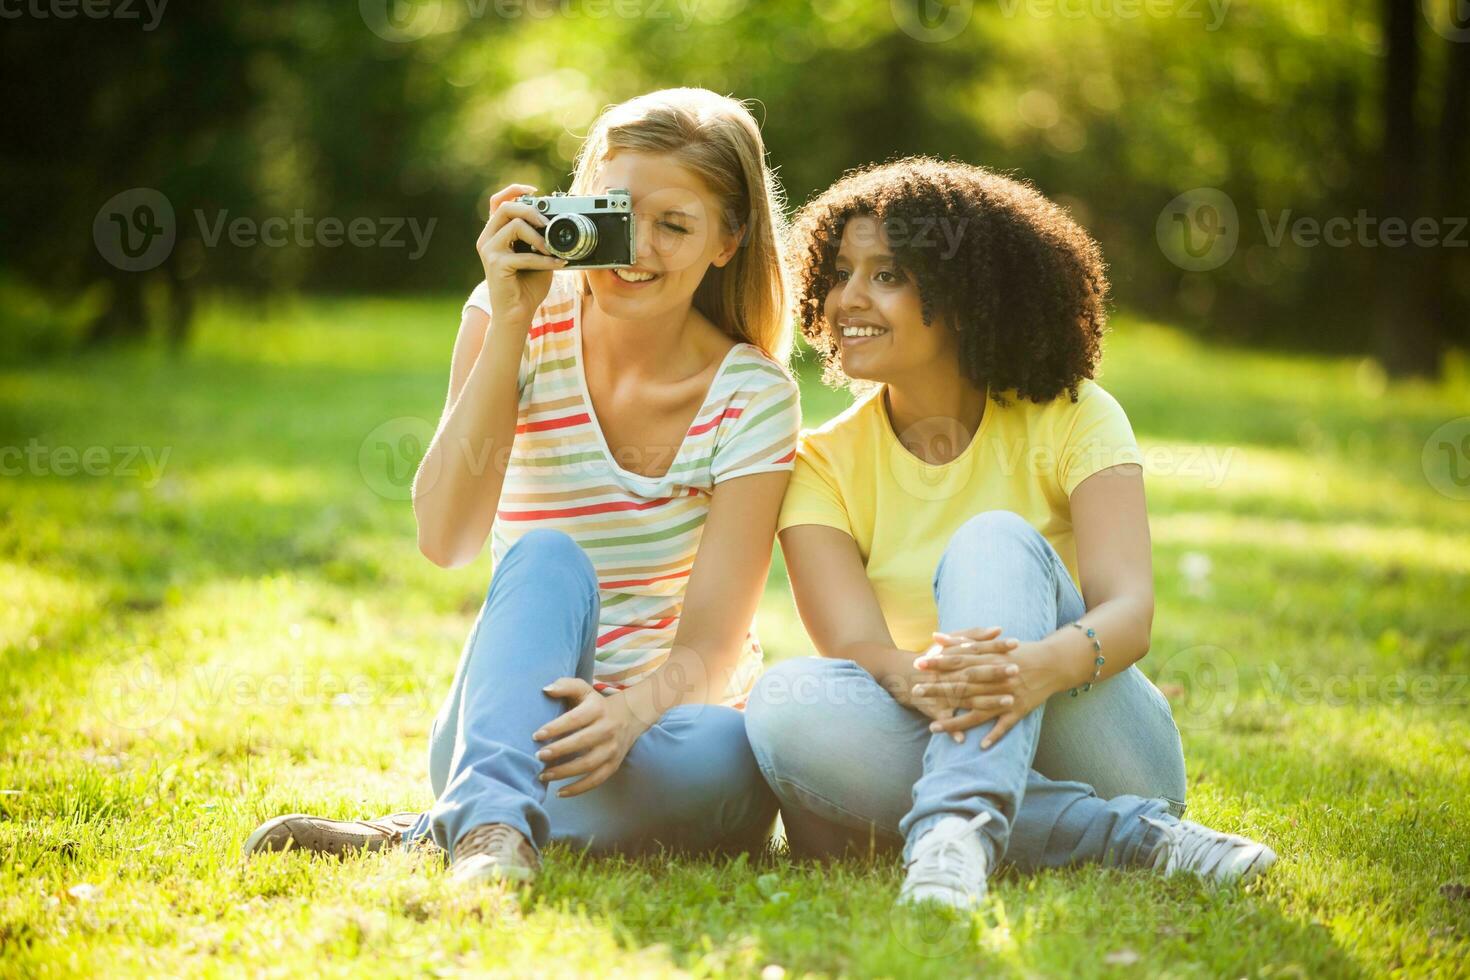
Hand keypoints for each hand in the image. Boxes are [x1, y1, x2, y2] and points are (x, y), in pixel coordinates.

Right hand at [477, 183, 567, 328]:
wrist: (517, 314)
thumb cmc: (527, 286)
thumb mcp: (538, 255)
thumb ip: (541, 238)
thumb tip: (559, 222)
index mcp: (495, 233)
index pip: (499, 201)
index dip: (515, 190)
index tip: (535, 191)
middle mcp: (487, 238)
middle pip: (507, 207)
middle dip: (532, 210)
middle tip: (548, 223)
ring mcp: (489, 250)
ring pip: (515, 226)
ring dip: (539, 237)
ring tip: (552, 250)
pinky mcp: (495, 264)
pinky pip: (524, 254)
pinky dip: (544, 260)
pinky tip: (558, 264)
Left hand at [533, 678, 640, 796]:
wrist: (630, 716)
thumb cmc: (597, 704)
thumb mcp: (584, 690)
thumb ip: (565, 685)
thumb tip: (545, 689)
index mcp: (598, 709)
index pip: (575, 719)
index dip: (556, 727)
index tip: (536, 736)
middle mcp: (607, 729)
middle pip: (581, 742)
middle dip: (558, 750)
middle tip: (538, 756)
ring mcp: (612, 749)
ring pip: (588, 764)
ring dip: (564, 772)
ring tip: (543, 774)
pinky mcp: (614, 765)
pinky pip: (596, 780)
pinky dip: (578, 789)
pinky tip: (559, 792)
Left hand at [915, 629, 1058, 747]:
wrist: (1054, 663)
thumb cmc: (1018, 651)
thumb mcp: (991, 643)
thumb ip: (961, 641)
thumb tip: (935, 636)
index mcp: (990, 660)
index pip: (959, 661)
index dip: (939, 663)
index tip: (918, 664)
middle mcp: (997, 678)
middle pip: (964, 685)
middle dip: (939, 689)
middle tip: (915, 692)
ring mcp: (1008, 695)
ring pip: (979, 710)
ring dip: (956, 720)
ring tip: (933, 727)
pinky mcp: (1020, 710)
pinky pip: (1006, 725)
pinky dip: (995, 734)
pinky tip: (980, 746)